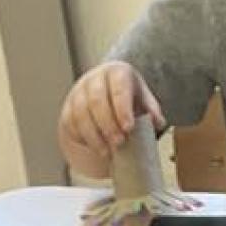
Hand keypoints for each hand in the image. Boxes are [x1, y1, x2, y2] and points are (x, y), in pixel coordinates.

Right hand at [58, 59, 162, 176]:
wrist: (104, 95)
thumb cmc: (127, 99)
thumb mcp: (142, 100)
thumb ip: (151, 111)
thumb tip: (157, 122)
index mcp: (117, 73)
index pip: (118, 87)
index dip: (122, 108)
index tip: (129, 128)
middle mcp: (95, 79)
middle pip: (96, 101)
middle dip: (108, 125)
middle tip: (119, 143)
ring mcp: (78, 92)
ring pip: (81, 114)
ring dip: (94, 136)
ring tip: (107, 152)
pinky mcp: (68, 108)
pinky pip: (71, 124)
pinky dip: (83, 138)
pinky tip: (95, 148)